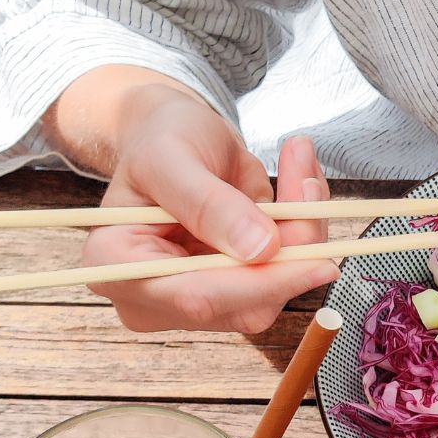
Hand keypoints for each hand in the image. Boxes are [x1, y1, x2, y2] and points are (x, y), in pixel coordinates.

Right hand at [83, 86, 338, 331]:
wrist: (175, 134)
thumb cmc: (161, 139)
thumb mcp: (173, 156)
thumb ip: (210, 204)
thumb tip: (262, 250)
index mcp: (116, 266)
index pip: (196, 296)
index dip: (261, 283)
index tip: (321, 261)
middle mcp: (155, 297)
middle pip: (245, 302)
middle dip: (293, 248)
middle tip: (311, 183)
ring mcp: (199, 299)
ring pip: (275, 289)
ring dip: (304, 231)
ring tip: (300, 169)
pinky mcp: (237, 290)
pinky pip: (287, 272)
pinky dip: (306, 229)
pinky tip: (301, 184)